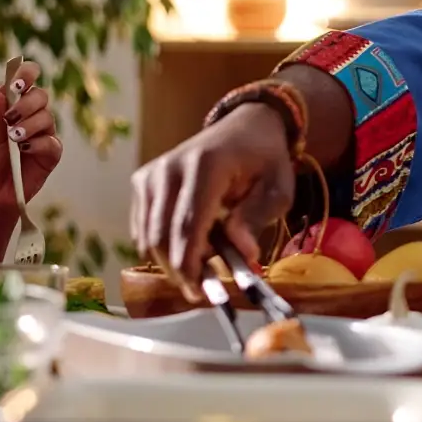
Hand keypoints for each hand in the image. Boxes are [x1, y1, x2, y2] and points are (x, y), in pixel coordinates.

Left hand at [0, 61, 62, 208]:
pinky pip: (52, 142)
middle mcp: (30, 117)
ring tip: (13, 139)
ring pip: (48, 117)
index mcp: (11, 108)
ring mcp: (42, 135)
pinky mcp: (51, 154)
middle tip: (10, 117)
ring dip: (30, 125)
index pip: (25, 81)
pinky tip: (25, 151)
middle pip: (41, 95)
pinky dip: (39, 143)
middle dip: (26, 103)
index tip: (17, 83)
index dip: (26, 75)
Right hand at [130, 103, 293, 297]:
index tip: (199, 295)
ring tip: (203, 265)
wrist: (245, 127)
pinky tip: (190, 247)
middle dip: (179, 270)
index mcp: (206, 165)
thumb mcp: (279, 187)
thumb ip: (258, 217)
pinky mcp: (142, 182)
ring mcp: (152, 174)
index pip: (188, 225)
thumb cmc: (265, 160)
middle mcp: (170, 168)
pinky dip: (162, 246)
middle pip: (162, 235)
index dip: (190, 265)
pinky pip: (143, 228)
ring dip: (171, 260)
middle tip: (202, 291)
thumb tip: (243, 253)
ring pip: (147, 236)